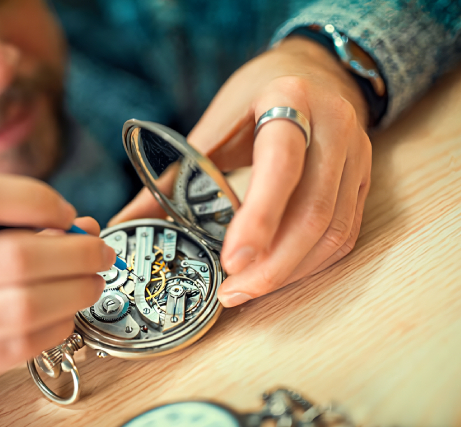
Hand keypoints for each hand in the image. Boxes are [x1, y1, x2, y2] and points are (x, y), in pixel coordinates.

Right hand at [0, 170, 114, 426]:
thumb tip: (80, 227)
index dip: (35, 198)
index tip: (65, 212)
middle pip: (10, 255)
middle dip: (73, 251)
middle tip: (99, 253)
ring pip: (20, 306)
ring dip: (73, 292)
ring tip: (91, 284)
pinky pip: (15, 347)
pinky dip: (55, 327)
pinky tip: (64, 316)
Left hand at [111, 36, 371, 306]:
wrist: (313, 73)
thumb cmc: (255, 97)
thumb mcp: (214, 123)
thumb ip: (174, 173)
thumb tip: (126, 222)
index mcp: (290, 99)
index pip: (281, 164)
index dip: (259, 218)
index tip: (231, 263)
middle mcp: (334, 126)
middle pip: (313, 209)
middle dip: (272, 265)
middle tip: (233, 293)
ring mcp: (356, 155)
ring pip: (333, 230)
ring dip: (290, 271)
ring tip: (249, 290)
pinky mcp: (362, 180)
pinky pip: (344, 233)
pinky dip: (310, 263)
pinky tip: (278, 274)